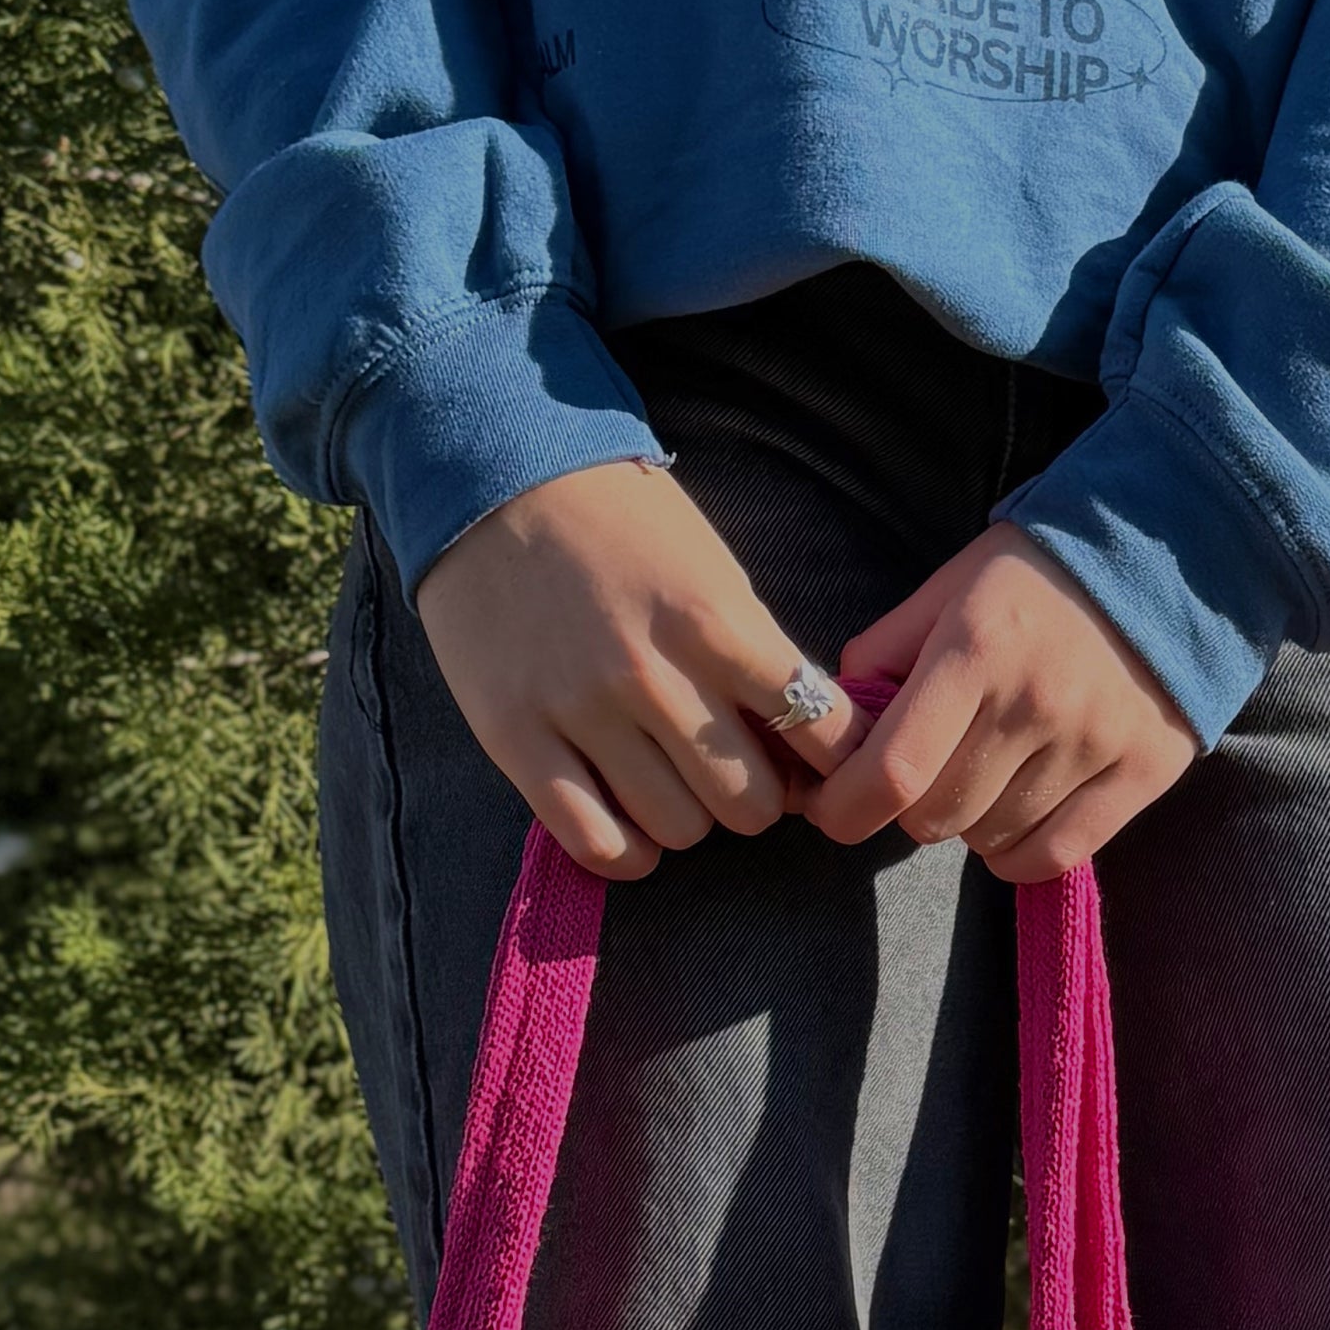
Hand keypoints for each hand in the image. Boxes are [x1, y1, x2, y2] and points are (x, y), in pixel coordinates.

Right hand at [410, 457, 860, 875]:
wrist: (496, 477)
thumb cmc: (621, 524)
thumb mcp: (712, 571)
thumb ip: (756, 655)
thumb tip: (805, 749)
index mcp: (716, 623)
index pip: (818, 729)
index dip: (834, 760)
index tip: (816, 761)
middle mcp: (652, 674)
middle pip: (749, 802)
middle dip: (757, 797)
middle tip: (732, 771)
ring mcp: (580, 710)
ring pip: (679, 829)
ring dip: (689, 819)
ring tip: (671, 783)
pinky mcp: (514, 737)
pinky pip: (594, 841)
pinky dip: (627, 852)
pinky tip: (630, 827)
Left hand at [801, 530, 1198, 880]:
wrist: (1169, 559)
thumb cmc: (1041, 574)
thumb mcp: (951, 587)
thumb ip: (886, 651)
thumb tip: (838, 727)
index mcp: (976, 648)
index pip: (894, 769)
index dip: (846, 808)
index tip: (832, 808)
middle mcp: (1035, 702)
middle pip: (938, 815)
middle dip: (909, 807)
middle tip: (924, 773)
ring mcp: (1093, 743)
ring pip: (991, 839)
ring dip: (968, 824)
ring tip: (983, 777)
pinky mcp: (1142, 773)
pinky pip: (1056, 854)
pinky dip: (1018, 853)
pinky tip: (1014, 819)